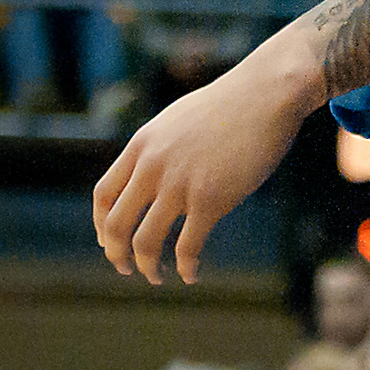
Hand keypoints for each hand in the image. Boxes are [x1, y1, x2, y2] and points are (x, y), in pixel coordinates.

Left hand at [93, 46, 316, 282]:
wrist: (268, 92)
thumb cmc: (234, 103)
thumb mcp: (180, 119)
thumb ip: (161, 146)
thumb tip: (156, 169)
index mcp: (143, 145)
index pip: (103, 195)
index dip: (101, 225)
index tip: (110, 241)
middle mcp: (153, 167)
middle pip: (117, 224)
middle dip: (117, 254)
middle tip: (128, 268)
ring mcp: (180, 184)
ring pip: (146, 241)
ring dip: (147, 267)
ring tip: (156, 276)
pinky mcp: (211, 199)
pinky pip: (188, 246)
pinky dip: (186, 266)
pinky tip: (191, 274)